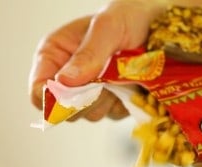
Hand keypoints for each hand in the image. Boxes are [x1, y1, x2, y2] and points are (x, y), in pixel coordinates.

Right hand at [28, 0, 164, 120]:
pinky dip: (125, 103)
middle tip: (109, 77)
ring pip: (89, 115)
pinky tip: (133, 83)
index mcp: (55, 54)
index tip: (78, 94)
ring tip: (124, 74)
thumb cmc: (130, 15)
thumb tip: (64, 82)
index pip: (38, 92)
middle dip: (87, 99)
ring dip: (110, 100)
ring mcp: (90, 91)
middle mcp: (68, 75)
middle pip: (63, 110)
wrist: (163, 23)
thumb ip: (88, 54)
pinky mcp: (110, 101)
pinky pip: (112, 116)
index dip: (54, 100)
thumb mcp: (108, 27)